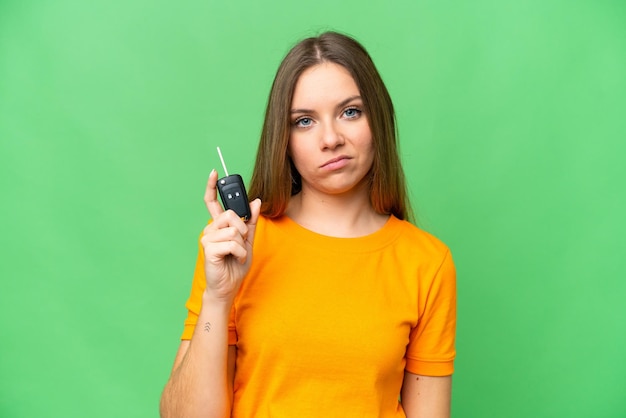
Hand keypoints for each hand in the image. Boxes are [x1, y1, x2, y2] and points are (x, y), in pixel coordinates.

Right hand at [201, 169, 261, 303]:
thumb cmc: (235, 265)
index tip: (214, 172)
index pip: (213, 202)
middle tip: (242, 242)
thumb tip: (255, 201)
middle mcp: (211, 229)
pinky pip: (231, 242)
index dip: (212, 186)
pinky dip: (239, 252)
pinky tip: (234, 258)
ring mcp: (207, 238)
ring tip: (236, 254)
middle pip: (230, 214)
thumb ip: (251, 222)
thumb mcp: (248, 241)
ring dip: (242, 243)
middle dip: (243, 229)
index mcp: (219, 226)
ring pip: (233, 229)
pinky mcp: (208, 248)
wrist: (228, 286)